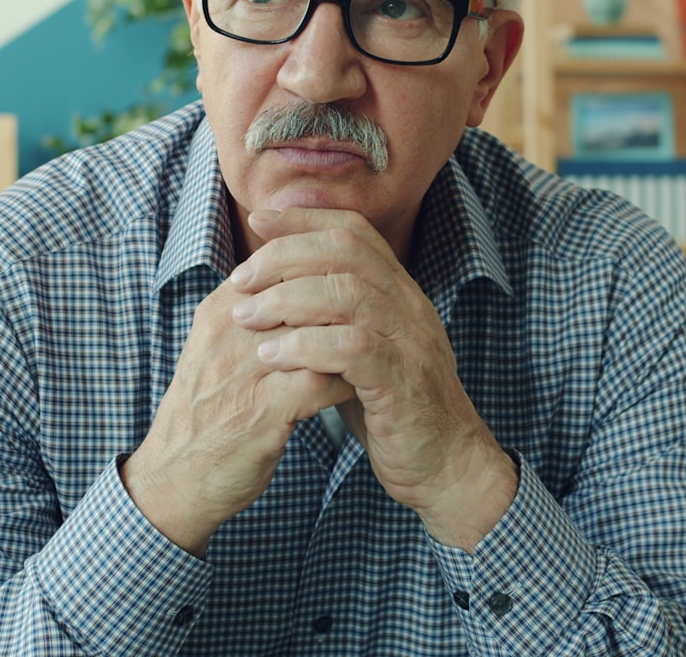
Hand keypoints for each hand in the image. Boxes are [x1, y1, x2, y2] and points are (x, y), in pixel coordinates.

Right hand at [123, 271, 354, 555]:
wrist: (173, 479)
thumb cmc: (207, 412)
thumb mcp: (218, 350)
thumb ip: (253, 314)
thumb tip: (300, 282)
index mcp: (221, 311)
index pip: (284, 262)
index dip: (330, 270)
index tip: (363, 286)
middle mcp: (229, 332)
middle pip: (304, 288)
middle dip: (349, 298)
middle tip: (383, 313)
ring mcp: (243, 370)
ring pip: (317, 328)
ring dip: (353, 337)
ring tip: (378, 347)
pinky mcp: (261, 411)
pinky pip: (321, 380)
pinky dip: (348, 380)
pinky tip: (363, 387)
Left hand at [230, 208, 516, 550]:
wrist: (445, 467)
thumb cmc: (391, 409)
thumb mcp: (359, 354)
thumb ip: (329, 320)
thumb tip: (274, 290)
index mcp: (399, 293)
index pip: (354, 230)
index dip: (305, 217)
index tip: (258, 217)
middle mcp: (410, 307)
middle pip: (347, 251)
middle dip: (286, 256)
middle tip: (240, 279)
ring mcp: (411, 342)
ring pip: (348, 294)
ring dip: (287, 300)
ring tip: (245, 318)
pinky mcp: (402, 382)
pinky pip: (352, 349)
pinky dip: (305, 347)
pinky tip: (271, 356)